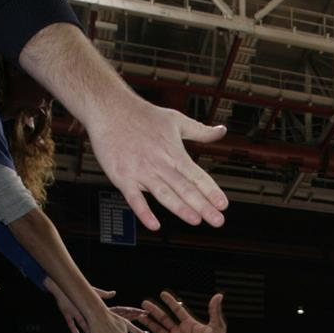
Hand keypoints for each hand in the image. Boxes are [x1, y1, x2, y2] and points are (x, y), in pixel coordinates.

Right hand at [86, 93, 229, 230]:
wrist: (109, 107)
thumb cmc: (142, 115)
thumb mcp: (176, 119)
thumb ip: (200, 131)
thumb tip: (221, 131)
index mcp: (173, 152)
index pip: (196, 175)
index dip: (211, 190)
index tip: (223, 204)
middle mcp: (160, 163)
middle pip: (184, 188)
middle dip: (203, 205)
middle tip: (217, 220)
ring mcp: (141, 171)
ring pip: (163, 194)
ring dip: (180, 208)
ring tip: (195, 220)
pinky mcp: (122, 176)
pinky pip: (134, 198)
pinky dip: (143, 212)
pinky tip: (153, 225)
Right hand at [129, 291, 227, 332]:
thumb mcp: (216, 326)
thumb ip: (214, 311)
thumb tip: (219, 295)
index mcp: (190, 324)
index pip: (177, 310)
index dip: (170, 302)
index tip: (162, 294)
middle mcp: (180, 331)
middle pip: (164, 318)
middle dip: (154, 311)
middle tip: (144, 303)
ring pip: (158, 330)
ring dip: (149, 323)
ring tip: (140, 316)